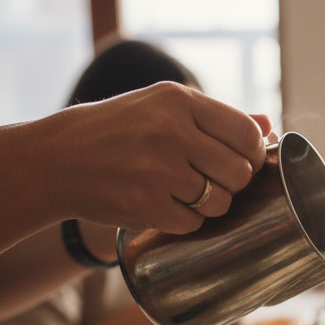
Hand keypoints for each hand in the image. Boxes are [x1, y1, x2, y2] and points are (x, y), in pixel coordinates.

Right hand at [40, 81, 271, 234]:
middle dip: (230, 183)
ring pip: (221, 203)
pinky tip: (160, 204)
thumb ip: (217, 118)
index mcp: (179, 100)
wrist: (54, 159)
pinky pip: (193, 223)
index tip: (239, 161)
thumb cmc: (117, 131)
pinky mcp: (145, 205)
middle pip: (240, 174)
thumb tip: (269, 126)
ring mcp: (157, 170)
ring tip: (179, 191)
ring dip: (208, 205)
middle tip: (206, 180)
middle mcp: (170, 131)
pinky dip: (182, 220)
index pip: (248, 135)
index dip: (252, 155)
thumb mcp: (162, 107)